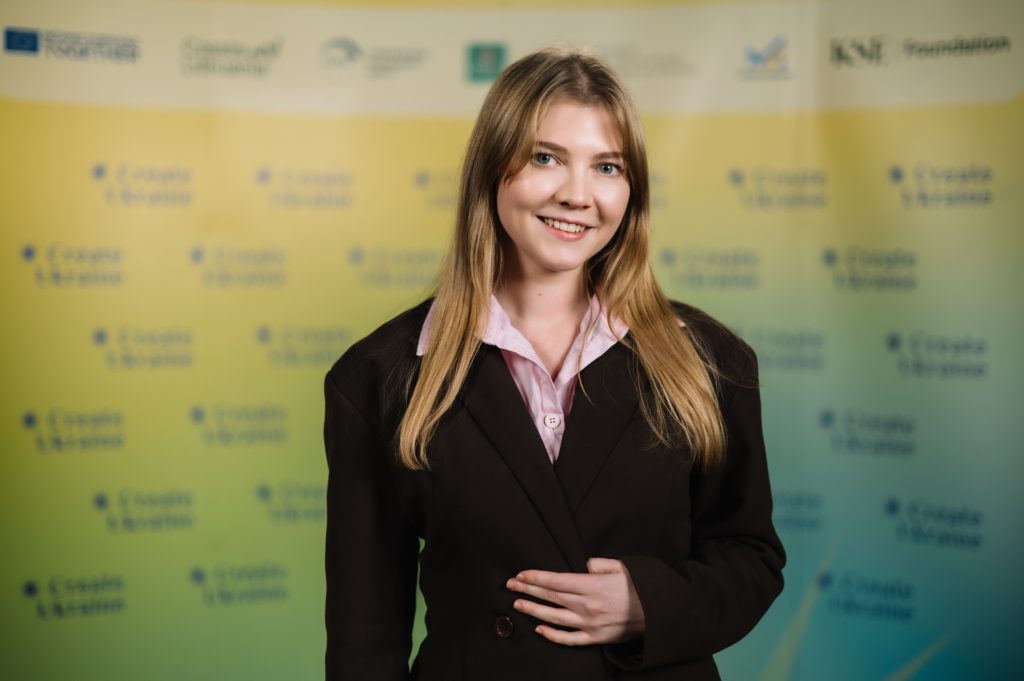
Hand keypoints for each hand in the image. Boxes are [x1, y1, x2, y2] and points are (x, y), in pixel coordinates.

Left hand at [506, 557, 644, 645]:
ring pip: (555, 618)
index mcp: (593, 586)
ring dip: (534, 610)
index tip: (520, 574)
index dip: (536, 577)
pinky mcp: (596, 638)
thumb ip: (599, 563)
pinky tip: (539, 629)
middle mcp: (588, 606)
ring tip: (518, 604)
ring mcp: (591, 624)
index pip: (556, 580)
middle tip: (511, 585)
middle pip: (551, 597)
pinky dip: (553, 635)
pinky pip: (569, 639)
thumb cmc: (640, 587)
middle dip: (528, 589)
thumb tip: (584, 565)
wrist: (659, 613)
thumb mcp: (622, 567)